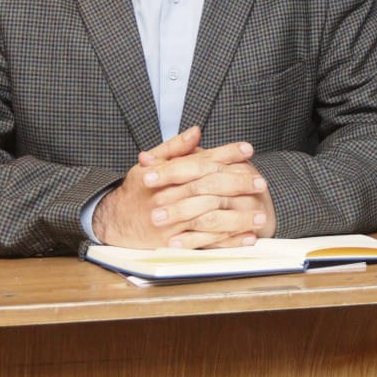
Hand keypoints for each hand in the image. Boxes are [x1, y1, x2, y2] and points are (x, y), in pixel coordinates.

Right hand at [93, 126, 275, 248]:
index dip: (225, 153)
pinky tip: (248, 239)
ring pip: (210, 219)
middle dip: (237, 185)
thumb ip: (174, 148)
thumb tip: (197, 131)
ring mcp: (171, 223)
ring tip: (262, 215)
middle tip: (261, 183)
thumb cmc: (136, 191)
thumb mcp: (149, 164)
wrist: (114, 222)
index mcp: (164, 175)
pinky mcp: (174, 244)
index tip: (248, 149)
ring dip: (238, 218)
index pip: (200, 160)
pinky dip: (228, 243)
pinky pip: (206, 244)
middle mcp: (168, 198)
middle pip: (208, 189)